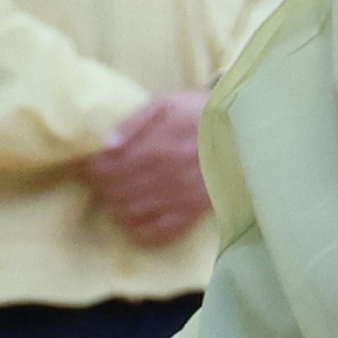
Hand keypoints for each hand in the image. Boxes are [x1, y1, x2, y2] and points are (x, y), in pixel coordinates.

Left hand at [85, 90, 212, 245]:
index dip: (93, 168)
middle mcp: (165, 176)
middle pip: (116, 191)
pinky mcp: (193, 214)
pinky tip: (133, 221)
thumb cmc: (201, 114)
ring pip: (131, 212)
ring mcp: (180, 198)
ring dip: (115, 207)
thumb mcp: (166, 103)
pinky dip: (139, 232)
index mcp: (156, 147)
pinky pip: (159, 233)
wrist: (245, 133)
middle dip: (102, 187)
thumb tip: (106, 146)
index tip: (93, 165)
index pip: (108, 167)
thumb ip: (134, 122)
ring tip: (116, 198)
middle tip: (103, 182)